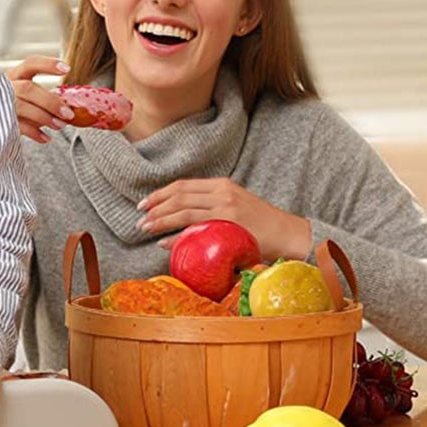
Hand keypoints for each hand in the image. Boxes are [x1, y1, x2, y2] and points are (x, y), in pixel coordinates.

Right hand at [7, 56, 72, 143]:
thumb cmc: (14, 106)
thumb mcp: (27, 96)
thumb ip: (44, 97)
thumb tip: (69, 106)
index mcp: (15, 75)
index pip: (31, 64)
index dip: (48, 65)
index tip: (67, 69)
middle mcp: (6, 87)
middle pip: (28, 89)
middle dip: (51, 101)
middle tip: (68, 114)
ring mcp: (0, 104)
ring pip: (23, 107)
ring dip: (45, 117)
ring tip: (60, 125)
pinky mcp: (0, 121)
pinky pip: (18, 127)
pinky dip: (34, 133)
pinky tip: (46, 138)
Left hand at [136, 178, 312, 260]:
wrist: (288, 233)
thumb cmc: (261, 226)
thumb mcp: (235, 209)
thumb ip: (211, 210)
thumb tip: (184, 225)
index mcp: (222, 185)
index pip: (184, 185)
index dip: (161, 193)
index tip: (145, 203)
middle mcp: (221, 191)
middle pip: (179, 194)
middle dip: (155, 205)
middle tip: (139, 216)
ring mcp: (225, 207)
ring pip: (184, 209)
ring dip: (160, 219)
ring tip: (144, 227)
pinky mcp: (229, 223)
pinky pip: (195, 227)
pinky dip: (176, 234)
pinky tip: (162, 241)